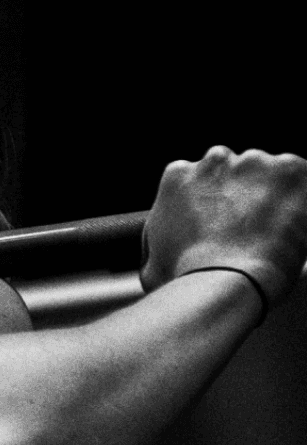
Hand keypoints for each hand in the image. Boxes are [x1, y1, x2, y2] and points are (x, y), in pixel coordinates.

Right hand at [141, 146, 306, 308]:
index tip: (223, 225)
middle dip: (245, 196)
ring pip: (273, 174)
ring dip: (275, 198)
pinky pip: (305, 181)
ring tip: (274, 235)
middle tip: (250, 231)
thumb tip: (161, 253)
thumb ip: (160, 244)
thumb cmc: (184, 280)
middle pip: (237, 172)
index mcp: (177, 176)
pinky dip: (304, 203)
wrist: (223, 283)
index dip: (215, 205)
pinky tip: (296, 229)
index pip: (202, 180)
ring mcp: (256, 163)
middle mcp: (215, 161)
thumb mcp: (152, 261)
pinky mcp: (293, 170)